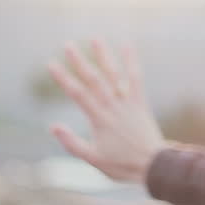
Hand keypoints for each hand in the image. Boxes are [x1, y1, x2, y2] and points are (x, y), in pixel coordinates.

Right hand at [46, 39, 165, 184]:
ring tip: (95, 39)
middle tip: (68, 45)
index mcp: (99, 119)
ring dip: (104, 56)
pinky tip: (127, 45)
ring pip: (114, 74)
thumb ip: (72, 143)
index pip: (77, 94)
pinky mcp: (139, 102)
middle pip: (94, 79)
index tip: (51, 64)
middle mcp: (112, 106)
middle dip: (79, 61)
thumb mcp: (93, 159)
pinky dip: (131, 61)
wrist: (153, 165)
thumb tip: (53, 127)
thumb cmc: (122, 165)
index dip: (63, 78)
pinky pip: (135, 78)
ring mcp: (127, 102)